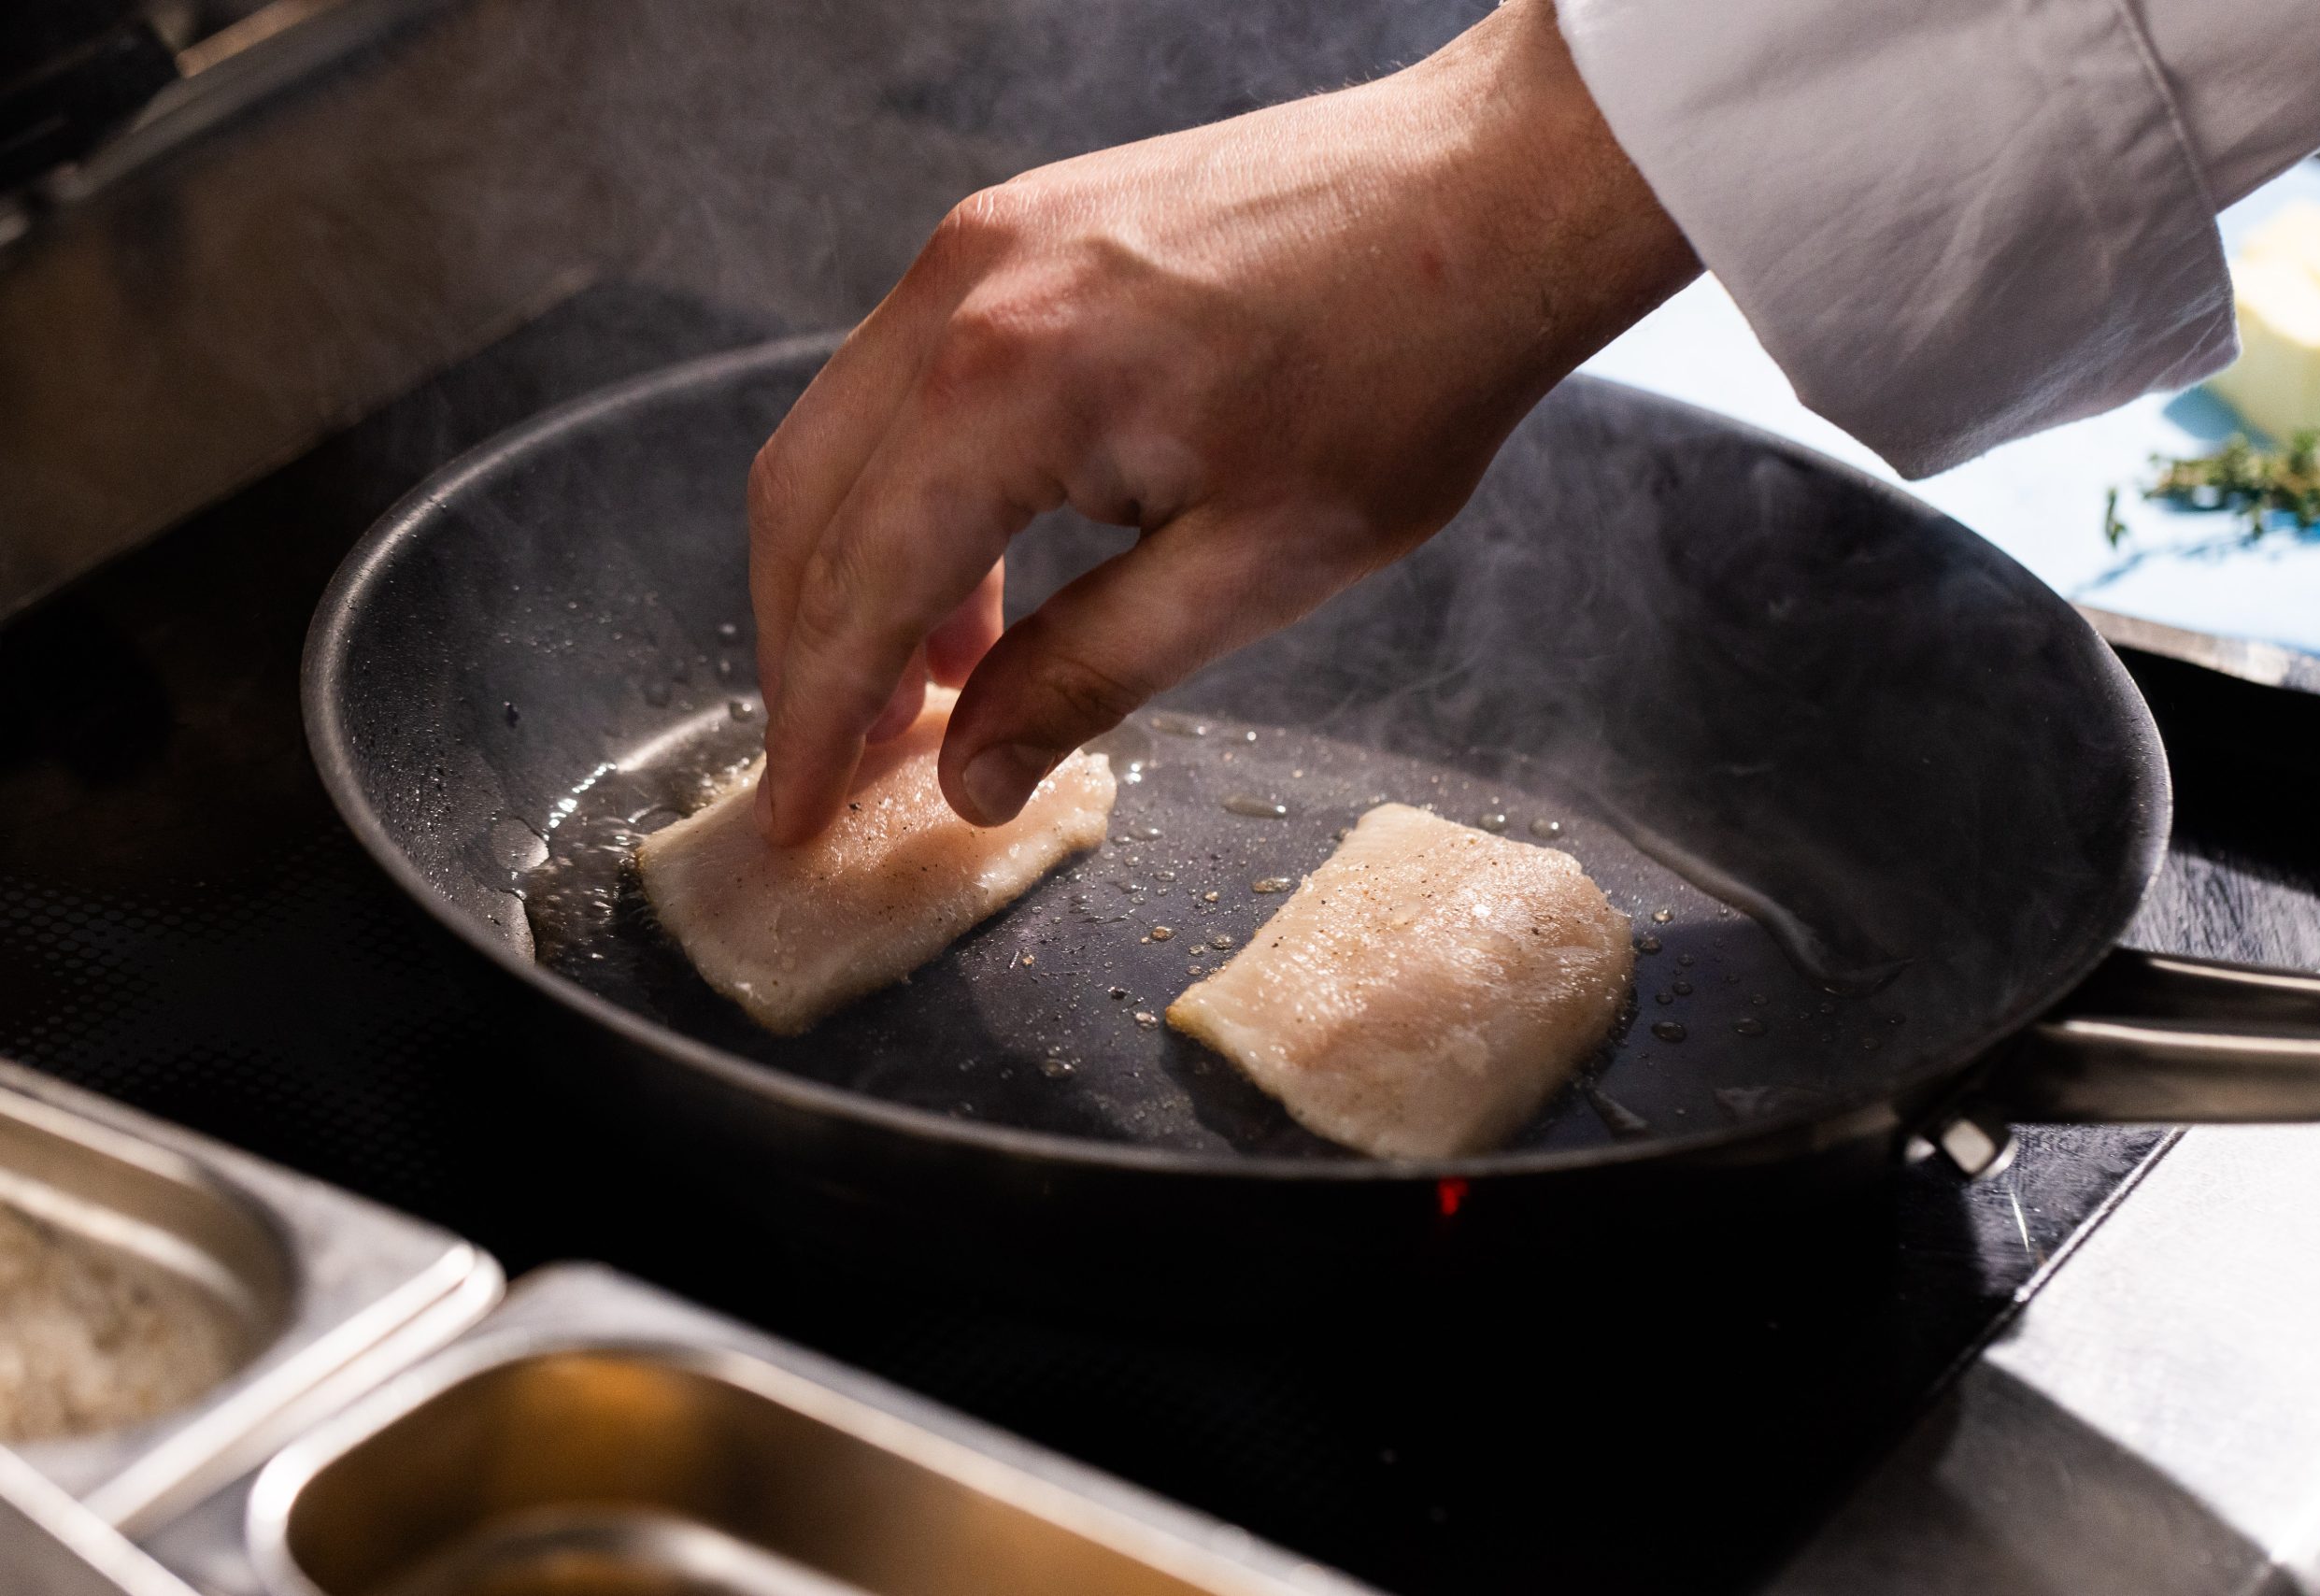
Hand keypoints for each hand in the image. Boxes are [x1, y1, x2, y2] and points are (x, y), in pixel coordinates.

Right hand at [747, 0, 1695, 842]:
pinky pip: (905, 377)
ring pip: (840, 435)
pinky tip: (971, 576)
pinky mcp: (1018, 228)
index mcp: (1009, 385)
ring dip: (851, 571)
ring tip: (917, 695)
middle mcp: (962, 293)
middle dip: (804, 650)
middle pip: (806, 502)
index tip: (794, 816)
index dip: (815, 719)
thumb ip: (1085, 676)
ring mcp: (982, 243)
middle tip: (837, 768)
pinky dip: (905, 488)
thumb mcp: (1252, 569)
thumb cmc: (1403, 374)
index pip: (858, 586)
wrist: (1486, 196)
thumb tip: (971, 776)